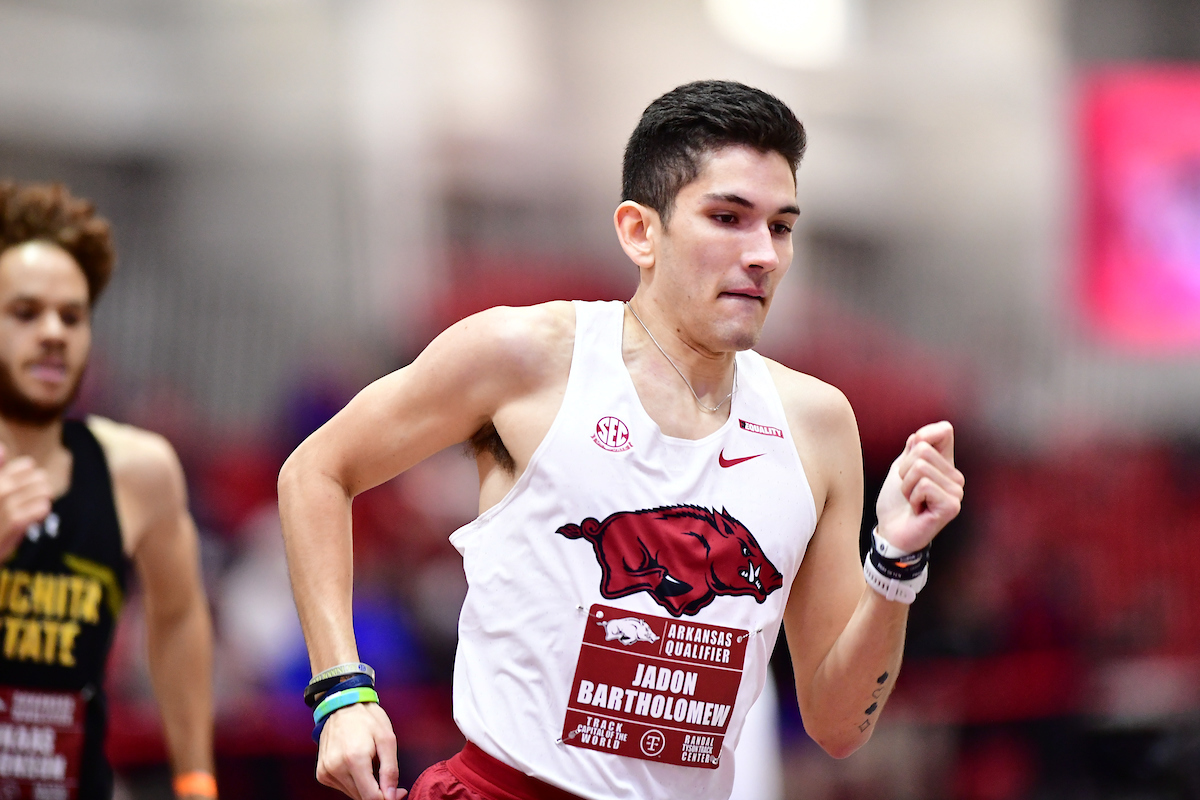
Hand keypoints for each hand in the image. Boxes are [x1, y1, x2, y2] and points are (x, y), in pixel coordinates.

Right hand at [0, 445, 52, 554]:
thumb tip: (3, 447)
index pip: (26, 465)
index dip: (28, 473)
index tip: (24, 480)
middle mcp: (1, 490)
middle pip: (38, 477)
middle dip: (39, 485)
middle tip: (35, 492)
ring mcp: (5, 505)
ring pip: (43, 491)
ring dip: (43, 496)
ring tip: (37, 500)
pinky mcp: (13, 522)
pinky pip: (41, 508)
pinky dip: (42, 510)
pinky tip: (38, 512)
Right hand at [317, 702, 405, 799]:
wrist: (342, 705)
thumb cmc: (367, 719)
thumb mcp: (387, 739)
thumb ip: (391, 770)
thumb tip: (393, 796)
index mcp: (354, 759)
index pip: (371, 797)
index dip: (388, 798)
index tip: (399, 792)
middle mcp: (336, 768)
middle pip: (361, 798)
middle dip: (378, 793)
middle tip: (389, 781)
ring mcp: (326, 771)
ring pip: (352, 794)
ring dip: (366, 788)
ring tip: (372, 768)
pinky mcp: (322, 773)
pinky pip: (342, 788)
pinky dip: (354, 783)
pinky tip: (358, 767)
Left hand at [874, 421, 964, 553]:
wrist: (891, 531)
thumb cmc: (896, 502)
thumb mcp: (901, 469)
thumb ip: (912, 450)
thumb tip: (921, 435)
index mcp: (945, 464)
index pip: (944, 431)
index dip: (924, 435)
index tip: (910, 455)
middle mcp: (956, 477)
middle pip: (923, 449)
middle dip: (904, 470)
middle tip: (908, 490)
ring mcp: (956, 492)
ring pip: (921, 467)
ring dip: (906, 486)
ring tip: (913, 500)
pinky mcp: (951, 506)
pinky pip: (924, 485)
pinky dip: (912, 496)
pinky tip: (917, 509)